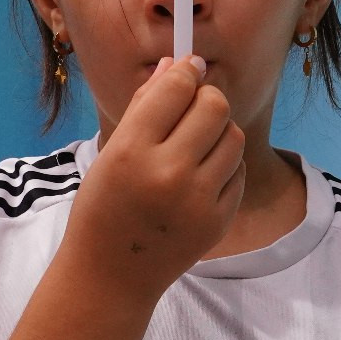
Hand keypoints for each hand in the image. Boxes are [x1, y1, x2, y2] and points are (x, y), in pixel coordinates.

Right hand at [64, 55, 245, 300]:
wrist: (111, 274)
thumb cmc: (103, 206)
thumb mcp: (110, 152)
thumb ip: (145, 106)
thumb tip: (178, 65)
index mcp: (131, 151)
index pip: (176, 88)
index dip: (187, 71)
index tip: (190, 68)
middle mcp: (168, 173)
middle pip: (215, 107)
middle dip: (206, 99)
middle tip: (193, 108)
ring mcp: (198, 200)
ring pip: (234, 137)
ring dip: (219, 131)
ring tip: (196, 144)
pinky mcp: (219, 220)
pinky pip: (237, 172)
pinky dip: (224, 166)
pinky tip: (200, 176)